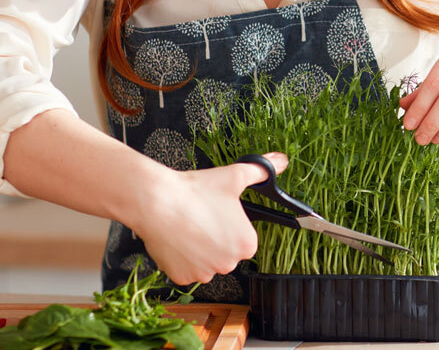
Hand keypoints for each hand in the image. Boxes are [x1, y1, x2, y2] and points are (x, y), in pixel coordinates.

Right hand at [130, 151, 288, 284]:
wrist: (157, 202)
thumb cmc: (196, 192)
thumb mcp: (235, 176)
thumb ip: (261, 170)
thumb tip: (280, 161)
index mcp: (246, 245)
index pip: (244, 239)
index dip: (231, 226)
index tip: (220, 216)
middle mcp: (228, 264)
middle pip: (225, 253)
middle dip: (216, 240)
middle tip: (203, 219)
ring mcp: (203, 273)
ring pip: (205, 262)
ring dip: (199, 250)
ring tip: (190, 226)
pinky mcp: (181, 277)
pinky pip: (186, 269)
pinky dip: (182, 258)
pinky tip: (178, 239)